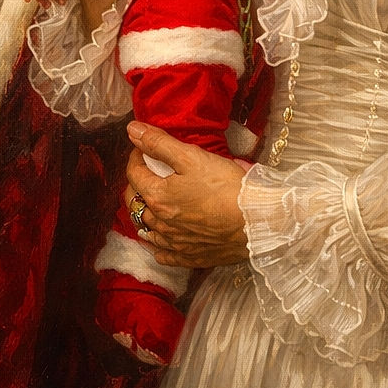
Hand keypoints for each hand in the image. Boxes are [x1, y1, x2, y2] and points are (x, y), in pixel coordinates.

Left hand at [124, 121, 250, 269]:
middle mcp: (160, 223)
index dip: (137, 155)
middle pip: (135, 201)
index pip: (134, 173)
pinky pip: (163, 253)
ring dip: (144, 212)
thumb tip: (132, 130)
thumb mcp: (192, 156)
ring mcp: (173, 243)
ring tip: (152, 201)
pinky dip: (158, 244)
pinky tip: (162, 238)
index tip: (145, 146)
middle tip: (148, 170)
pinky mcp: (189, 257)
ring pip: (146, 229)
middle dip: (137, 182)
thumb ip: (160, 143)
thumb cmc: (225, 186)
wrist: (254, 220)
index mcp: (158, 196)